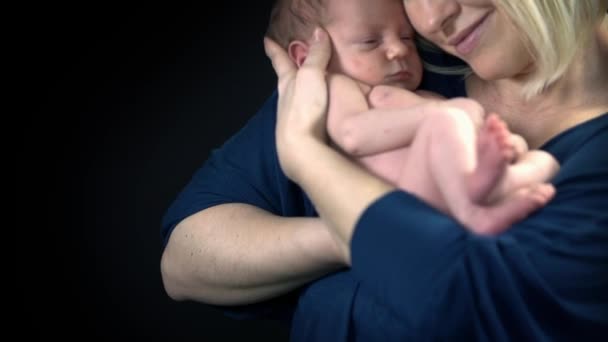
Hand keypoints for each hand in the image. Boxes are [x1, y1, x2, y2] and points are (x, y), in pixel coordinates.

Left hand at [264, 28, 331, 180]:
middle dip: (287, 71)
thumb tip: (317, 32)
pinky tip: (313, 112)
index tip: (267, 42)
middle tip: (288, 62)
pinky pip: (304, 115)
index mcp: (287, 84)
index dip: (274, 51)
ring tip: (303, 86)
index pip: (280, 62)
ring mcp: (291, 120)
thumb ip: (316, 56)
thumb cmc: (304, 109)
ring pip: (293, 99)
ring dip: (298, 91)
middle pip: (285, 81)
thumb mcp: (311, 76)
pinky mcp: (301, 136)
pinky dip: (308, 108)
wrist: (301, 150)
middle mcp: (285, 101)